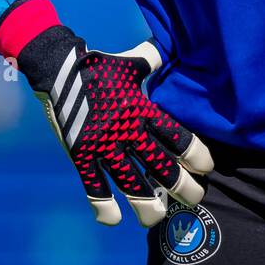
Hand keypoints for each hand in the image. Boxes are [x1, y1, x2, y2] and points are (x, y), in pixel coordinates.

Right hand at [20, 26, 213, 225]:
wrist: (57, 68)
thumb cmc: (100, 65)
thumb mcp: (132, 61)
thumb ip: (154, 60)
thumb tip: (173, 44)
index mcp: (141, 107)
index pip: (175, 136)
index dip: (194, 154)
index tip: (206, 168)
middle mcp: (125, 129)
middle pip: (159, 164)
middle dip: (180, 185)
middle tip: (195, 198)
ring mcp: (102, 144)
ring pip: (129, 182)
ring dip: (145, 204)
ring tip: (157, 219)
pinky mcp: (79, 153)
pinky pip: (92, 184)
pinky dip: (102, 204)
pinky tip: (114, 220)